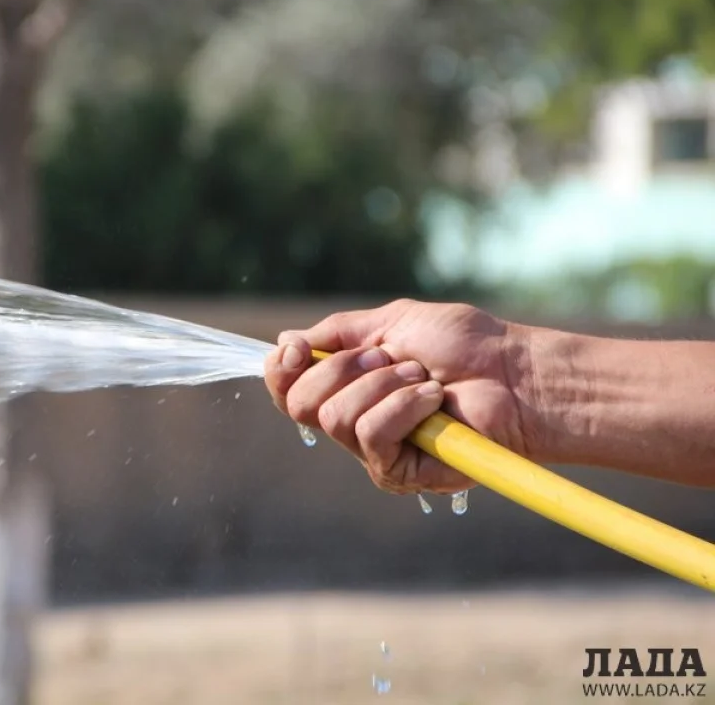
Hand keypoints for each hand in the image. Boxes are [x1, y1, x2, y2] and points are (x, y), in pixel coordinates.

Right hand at [264, 299, 540, 494]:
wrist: (515, 375)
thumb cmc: (464, 346)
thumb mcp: (390, 322)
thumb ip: (336, 334)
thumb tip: (283, 342)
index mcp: (345, 384)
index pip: (287, 389)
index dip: (280, 370)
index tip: (296, 350)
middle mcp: (352, 421)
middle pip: (299, 404)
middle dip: (341, 370)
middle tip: (389, 358)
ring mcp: (373, 450)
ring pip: (335, 417)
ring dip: (383, 385)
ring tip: (424, 379)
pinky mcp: (396, 471)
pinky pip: (371, 435)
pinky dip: (404, 407)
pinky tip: (435, 401)